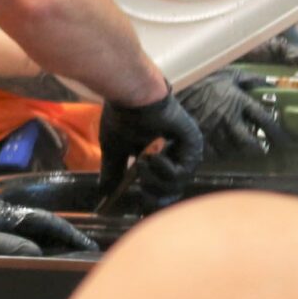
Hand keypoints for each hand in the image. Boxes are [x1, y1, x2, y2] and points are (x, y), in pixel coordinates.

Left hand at [0, 186, 94, 257]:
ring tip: (62, 252)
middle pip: (40, 222)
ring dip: (46, 237)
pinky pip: (10, 230)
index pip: (47, 223)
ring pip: (25, 225)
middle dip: (63, 236)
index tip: (90, 247)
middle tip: (83, 250)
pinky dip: (26, 239)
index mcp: (2, 214)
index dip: (70, 235)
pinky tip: (24, 249)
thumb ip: (5, 244)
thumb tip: (39, 252)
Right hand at [98, 88, 205, 205]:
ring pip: (177, 183)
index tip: (140, 201)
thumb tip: (104, 191)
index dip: (153, 197)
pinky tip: (153, 156)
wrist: (132, 97)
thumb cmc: (123, 118)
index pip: (164, 186)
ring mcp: (188, 149)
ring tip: (141, 164)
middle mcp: (179, 153)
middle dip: (154, 192)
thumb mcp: (115, 150)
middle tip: (141, 188)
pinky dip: (164, 169)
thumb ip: (114, 171)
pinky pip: (182, 171)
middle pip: (173, 189)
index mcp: (163, 155)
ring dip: (156, 180)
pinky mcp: (193, 143)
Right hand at [178, 69, 293, 160]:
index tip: (287, 141)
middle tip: (261, 149)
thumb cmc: (206, 79)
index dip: (279, 133)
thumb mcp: (231, 74)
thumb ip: (251, 80)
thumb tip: (270, 83)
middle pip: (249, 143)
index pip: (265, 121)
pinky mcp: (199, 136)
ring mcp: (213, 129)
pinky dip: (221, 152)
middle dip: (258, 149)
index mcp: (240, 102)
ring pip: (232, 149)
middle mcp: (229, 119)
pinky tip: (222, 147)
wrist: (178, 85)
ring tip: (240, 147)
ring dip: (239, 150)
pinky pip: (214, 152)